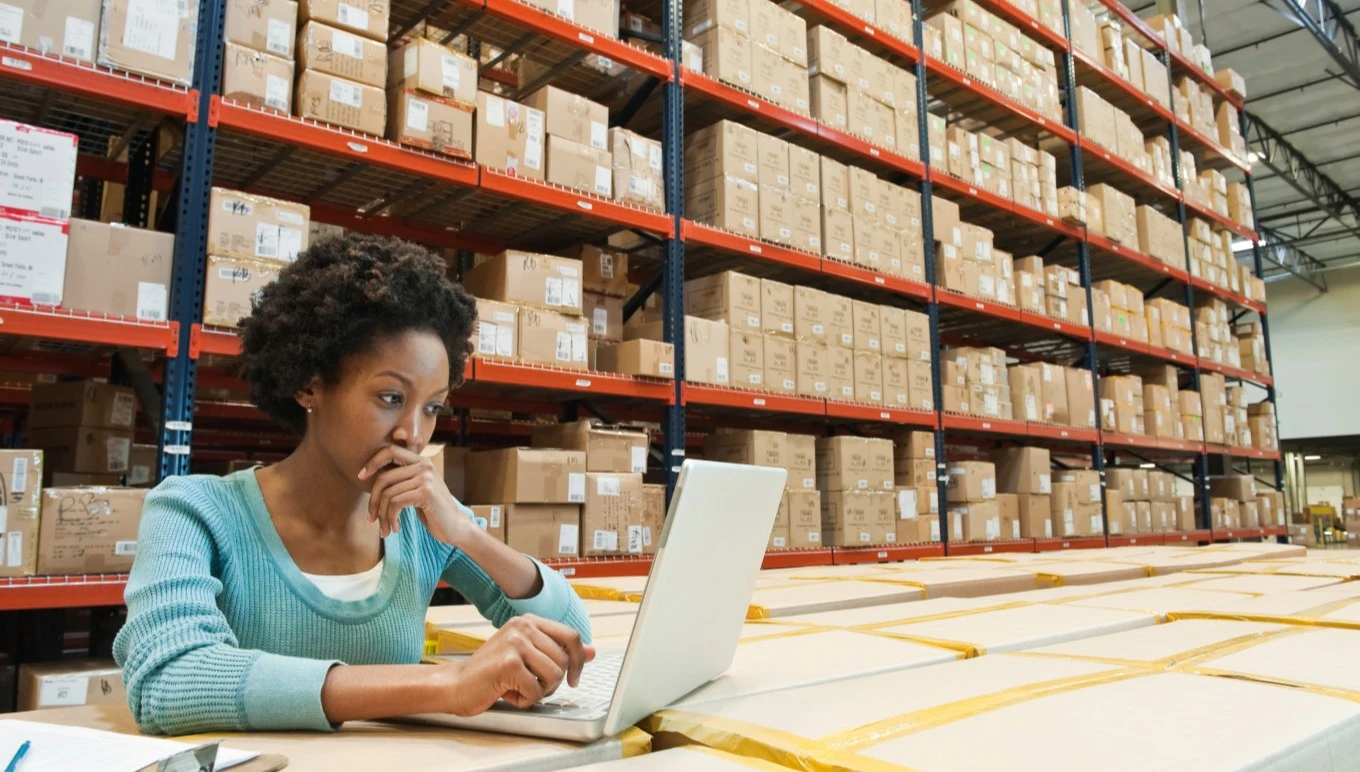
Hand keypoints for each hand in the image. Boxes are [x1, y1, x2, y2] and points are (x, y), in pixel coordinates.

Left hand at [358, 445, 473, 544]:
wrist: (455, 526)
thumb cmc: (432, 510)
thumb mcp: (416, 489)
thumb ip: (402, 479)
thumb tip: (373, 475)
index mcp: (420, 461)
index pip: (390, 451)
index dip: (373, 462)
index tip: (361, 477)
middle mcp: (424, 465)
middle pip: (384, 477)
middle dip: (373, 500)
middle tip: (371, 517)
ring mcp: (426, 478)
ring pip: (388, 494)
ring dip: (383, 515)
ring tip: (385, 528)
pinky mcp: (426, 492)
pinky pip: (396, 503)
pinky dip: (391, 518)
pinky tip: (396, 528)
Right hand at [440, 616, 596, 715]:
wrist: (456, 684)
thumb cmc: (491, 673)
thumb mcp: (528, 656)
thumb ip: (558, 651)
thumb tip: (592, 651)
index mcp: (529, 621)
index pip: (571, 636)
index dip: (578, 660)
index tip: (573, 678)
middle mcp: (523, 626)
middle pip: (564, 659)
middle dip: (553, 682)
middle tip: (532, 685)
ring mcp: (516, 643)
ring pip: (554, 675)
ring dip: (540, 691)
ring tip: (519, 688)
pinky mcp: (509, 663)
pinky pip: (537, 690)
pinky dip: (526, 700)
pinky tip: (509, 694)